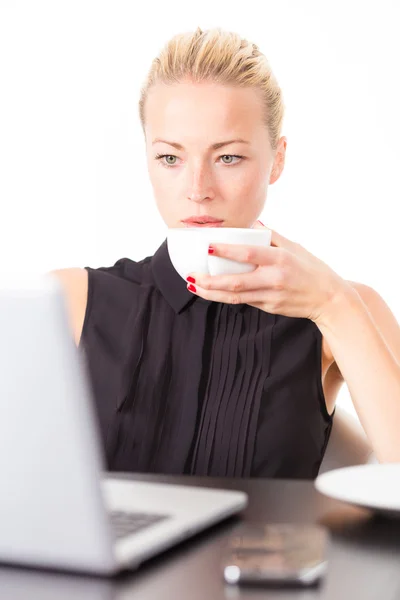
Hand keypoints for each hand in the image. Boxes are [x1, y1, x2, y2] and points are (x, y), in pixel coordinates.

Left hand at [186, 221, 348, 323]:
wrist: (329, 299)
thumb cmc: (312, 269)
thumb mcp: (295, 247)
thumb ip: (273, 235)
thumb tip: (253, 223)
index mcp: (280, 259)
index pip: (249, 254)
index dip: (227, 251)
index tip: (208, 247)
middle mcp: (274, 278)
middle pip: (235, 281)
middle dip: (210, 281)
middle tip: (191, 275)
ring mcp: (271, 296)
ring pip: (235, 296)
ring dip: (211, 293)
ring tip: (194, 285)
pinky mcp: (269, 307)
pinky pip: (244, 301)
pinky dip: (226, 297)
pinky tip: (211, 292)